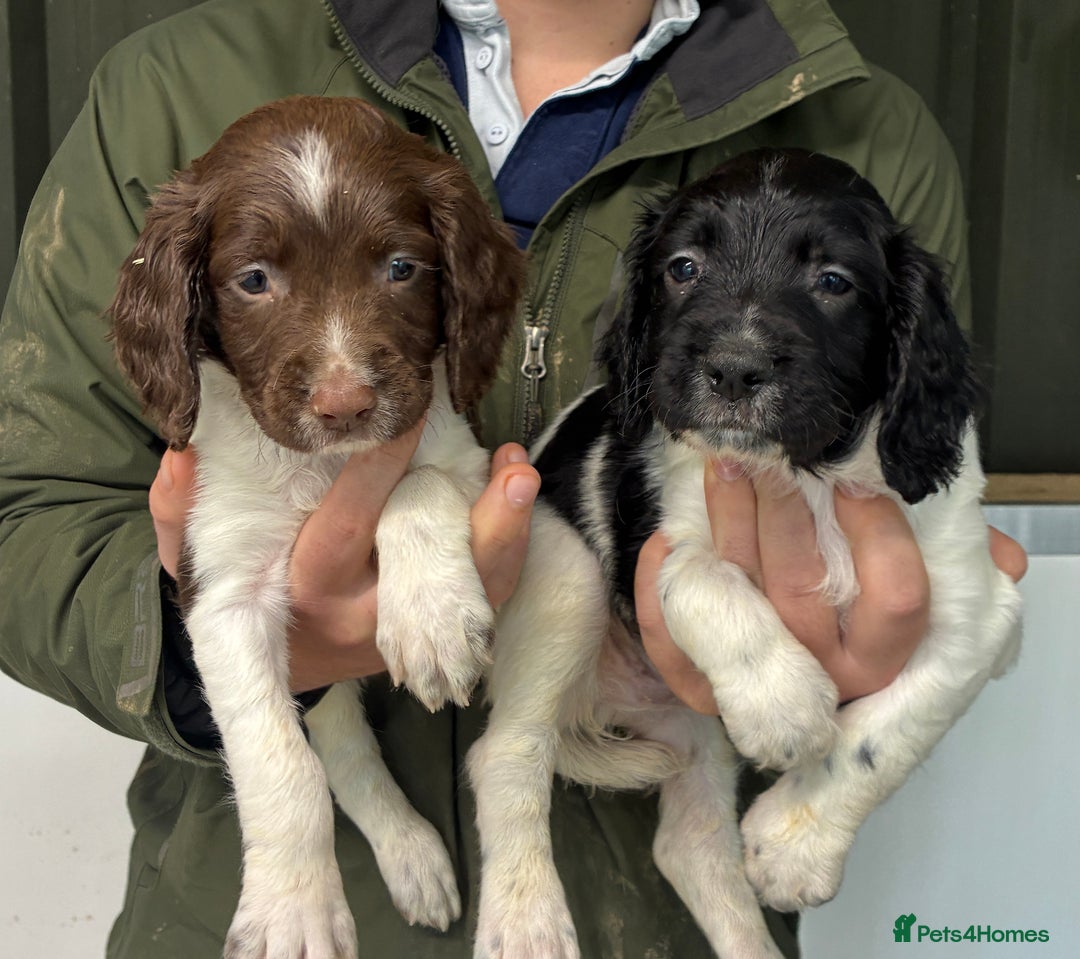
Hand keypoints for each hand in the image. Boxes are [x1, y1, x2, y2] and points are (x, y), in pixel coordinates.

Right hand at [149, 432, 539, 692]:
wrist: (277, 665)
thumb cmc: (240, 598)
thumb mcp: (195, 562)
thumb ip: (181, 514)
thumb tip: (181, 457)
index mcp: (310, 586)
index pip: (351, 522)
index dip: (383, 466)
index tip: (411, 415)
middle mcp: (368, 613)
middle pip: (433, 570)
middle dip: (478, 523)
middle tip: (510, 468)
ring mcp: (411, 629)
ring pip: (474, 594)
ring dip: (508, 536)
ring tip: (522, 476)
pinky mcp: (436, 632)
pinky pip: (485, 598)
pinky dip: (507, 551)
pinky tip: (517, 501)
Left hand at [636, 463, 1027, 711]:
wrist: (792, 669)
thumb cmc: (856, 608)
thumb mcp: (916, 586)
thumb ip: (951, 565)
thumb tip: (1000, 557)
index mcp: (884, 652)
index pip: (898, 598)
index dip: (877, 533)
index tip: (849, 476)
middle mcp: (825, 674)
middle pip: (803, 590)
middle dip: (780, 512)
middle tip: (764, 455)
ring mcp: (761, 685)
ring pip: (741, 600)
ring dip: (726, 526)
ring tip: (722, 467)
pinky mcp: (705, 690)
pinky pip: (675, 649)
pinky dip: (663, 591)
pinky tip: (666, 541)